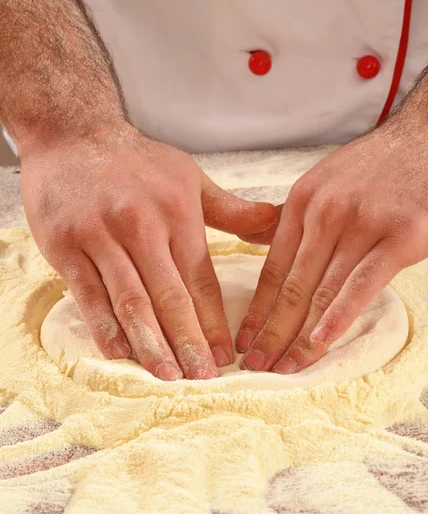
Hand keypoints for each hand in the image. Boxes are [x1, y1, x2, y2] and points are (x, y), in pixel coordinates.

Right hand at [20, 123, 276, 379]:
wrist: (73, 134)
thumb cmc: (136, 162)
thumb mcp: (188, 177)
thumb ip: (230, 209)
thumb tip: (275, 220)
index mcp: (177, 213)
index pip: (201, 278)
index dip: (213, 321)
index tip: (225, 355)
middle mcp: (141, 226)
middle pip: (169, 296)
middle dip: (188, 341)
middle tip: (203, 379)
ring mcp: (101, 236)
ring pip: (131, 300)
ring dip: (150, 344)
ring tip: (167, 376)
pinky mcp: (67, 245)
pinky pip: (89, 294)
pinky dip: (105, 327)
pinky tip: (120, 353)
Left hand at [237, 124, 427, 372]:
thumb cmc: (379, 167)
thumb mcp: (325, 181)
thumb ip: (294, 217)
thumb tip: (258, 241)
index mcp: (302, 202)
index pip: (273, 267)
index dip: (256, 308)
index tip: (244, 338)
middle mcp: (324, 213)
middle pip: (292, 285)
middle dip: (270, 330)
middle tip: (255, 364)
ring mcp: (361, 224)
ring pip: (323, 290)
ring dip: (300, 334)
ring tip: (284, 365)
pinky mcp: (398, 236)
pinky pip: (361, 284)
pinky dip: (339, 316)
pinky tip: (321, 341)